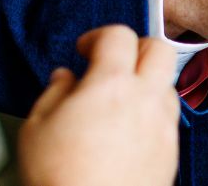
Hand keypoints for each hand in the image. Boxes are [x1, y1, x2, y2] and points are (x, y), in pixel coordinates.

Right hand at [18, 25, 177, 185]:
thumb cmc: (60, 177)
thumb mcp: (35, 128)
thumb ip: (53, 93)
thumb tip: (65, 77)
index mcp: (111, 85)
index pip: (119, 35)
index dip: (99, 36)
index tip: (86, 49)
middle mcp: (145, 99)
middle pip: (159, 49)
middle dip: (136, 48)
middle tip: (113, 63)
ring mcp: (163, 124)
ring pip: (167, 83)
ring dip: (147, 82)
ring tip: (119, 101)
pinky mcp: (172, 150)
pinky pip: (169, 117)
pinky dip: (152, 112)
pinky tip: (129, 129)